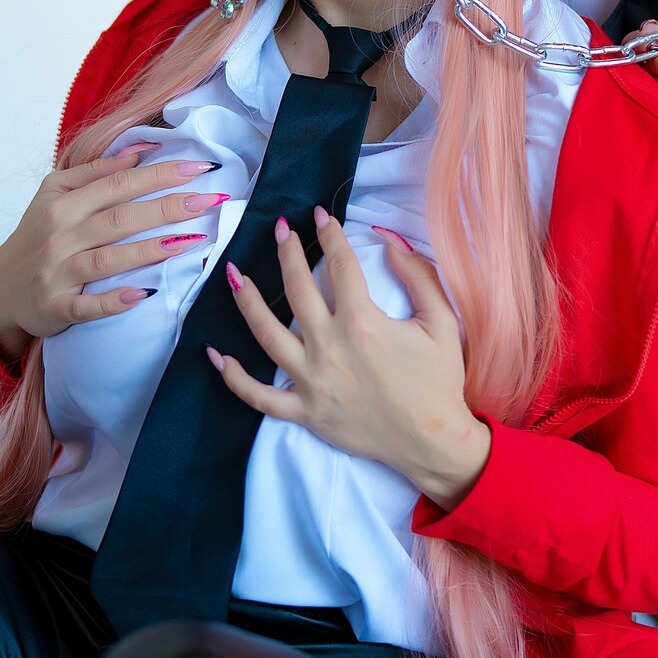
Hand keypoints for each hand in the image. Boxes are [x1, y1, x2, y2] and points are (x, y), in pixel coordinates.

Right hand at [0, 149, 227, 359]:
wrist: (1, 287)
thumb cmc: (39, 234)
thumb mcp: (55, 194)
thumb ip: (97, 171)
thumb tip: (142, 149)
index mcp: (63, 203)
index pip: (119, 183)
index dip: (160, 174)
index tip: (200, 167)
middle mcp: (60, 235)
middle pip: (121, 218)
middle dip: (168, 207)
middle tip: (210, 200)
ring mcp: (57, 273)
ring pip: (109, 259)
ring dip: (151, 250)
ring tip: (192, 241)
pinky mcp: (56, 307)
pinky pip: (87, 306)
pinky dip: (113, 301)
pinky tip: (142, 294)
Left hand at [208, 208, 490, 510]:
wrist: (433, 442)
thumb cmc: (439, 381)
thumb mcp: (442, 321)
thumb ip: (418, 275)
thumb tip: (389, 241)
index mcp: (363, 323)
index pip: (340, 265)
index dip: (330, 234)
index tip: (321, 216)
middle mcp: (330, 348)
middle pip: (298, 289)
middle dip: (287, 252)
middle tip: (280, 230)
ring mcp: (312, 382)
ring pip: (267, 335)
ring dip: (248, 302)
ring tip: (235, 275)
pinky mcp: (304, 412)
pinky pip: (259, 396)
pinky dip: (234, 378)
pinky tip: (215, 355)